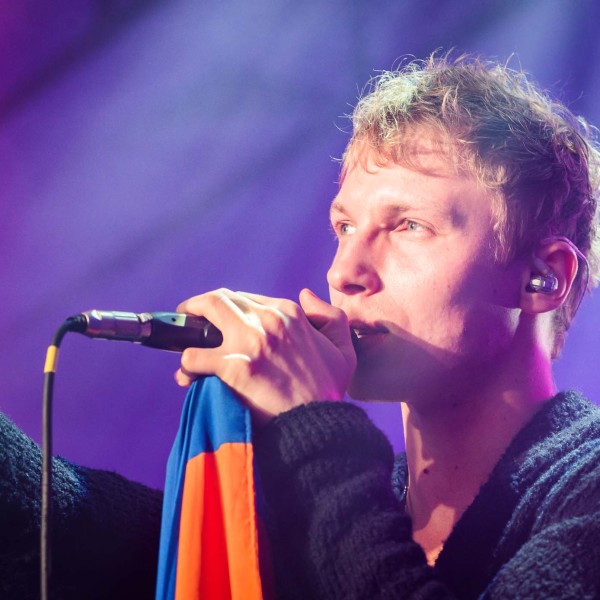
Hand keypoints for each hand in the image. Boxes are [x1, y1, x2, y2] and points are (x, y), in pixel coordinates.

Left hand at [174, 288, 355, 423]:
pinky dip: (186, 364)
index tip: (219, 322)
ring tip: (184, 345)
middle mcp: (268, 320)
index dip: (228, 308)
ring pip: (203, 313)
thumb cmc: (328, 391)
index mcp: (289, 313)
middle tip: (189, 317)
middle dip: (199, 306)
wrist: (318, 425)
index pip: (246, 298)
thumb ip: (330, 316)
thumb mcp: (343, 349)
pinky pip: (194, 356)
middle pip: (220, 298)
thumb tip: (306, 295)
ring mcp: (250, 341)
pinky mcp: (234, 367)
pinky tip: (187, 375)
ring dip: (188, 329)